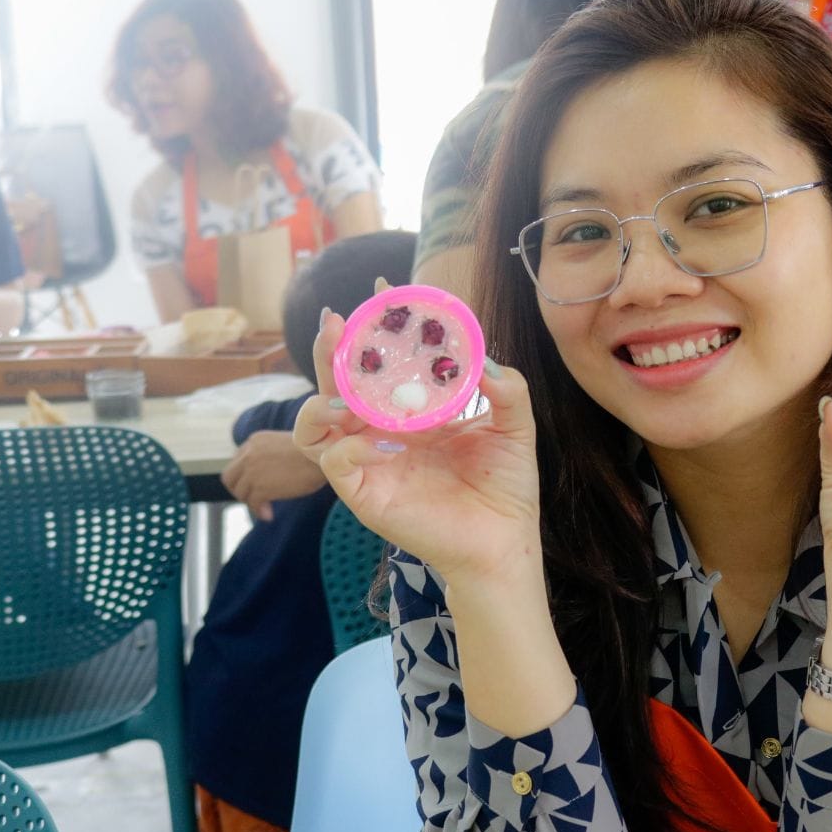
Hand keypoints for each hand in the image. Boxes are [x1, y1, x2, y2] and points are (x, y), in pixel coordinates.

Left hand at [221, 430, 326, 521]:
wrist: (326, 455)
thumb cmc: (316, 451)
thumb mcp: (285, 446)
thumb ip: (271, 455)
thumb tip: (268, 475)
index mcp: (254, 441)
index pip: (237, 461)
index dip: (245, 476)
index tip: (256, 485)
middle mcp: (248, 453)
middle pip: (230, 477)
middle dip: (241, 490)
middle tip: (255, 498)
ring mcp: (252, 470)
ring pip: (240, 492)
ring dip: (252, 502)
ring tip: (266, 508)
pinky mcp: (259, 487)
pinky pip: (252, 504)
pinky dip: (259, 511)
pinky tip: (269, 515)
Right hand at [292, 282, 542, 586]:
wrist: (503, 542)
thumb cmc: (506, 487)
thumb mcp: (514, 426)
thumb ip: (506, 388)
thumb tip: (485, 357)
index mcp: (414, 412)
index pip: (384, 363)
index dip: (377, 328)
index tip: (383, 290)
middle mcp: (384, 431)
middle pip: (339, 383)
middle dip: (331, 351)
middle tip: (336, 323)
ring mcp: (370, 461)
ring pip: (317, 423)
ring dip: (322, 398)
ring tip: (342, 391)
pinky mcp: (363, 494)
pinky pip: (336, 463)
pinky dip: (349, 446)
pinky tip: (378, 441)